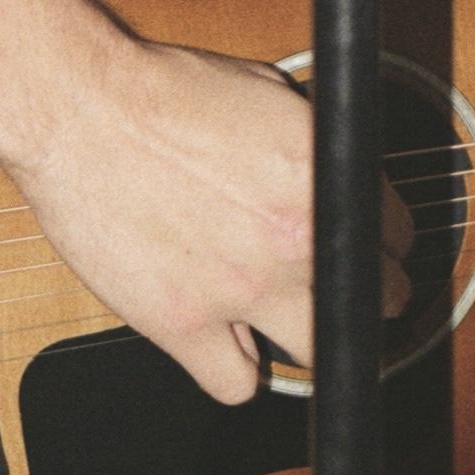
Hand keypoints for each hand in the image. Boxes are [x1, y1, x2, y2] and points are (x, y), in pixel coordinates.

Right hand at [12, 40, 410, 406]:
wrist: (79, 110)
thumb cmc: (161, 90)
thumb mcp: (265, 93)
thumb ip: (310, 148)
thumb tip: (337, 174)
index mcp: (322, 174)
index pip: (394, 232)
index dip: (382, 238)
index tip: (372, 245)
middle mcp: (294, 238)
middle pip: (376, 300)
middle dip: (368, 292)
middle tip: (345, 285)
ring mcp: (241, 289)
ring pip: (319, 353)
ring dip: (311, 337)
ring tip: (290, 318)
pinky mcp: (184, 324)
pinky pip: (236, 384)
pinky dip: (232, 369)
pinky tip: (224, 343)